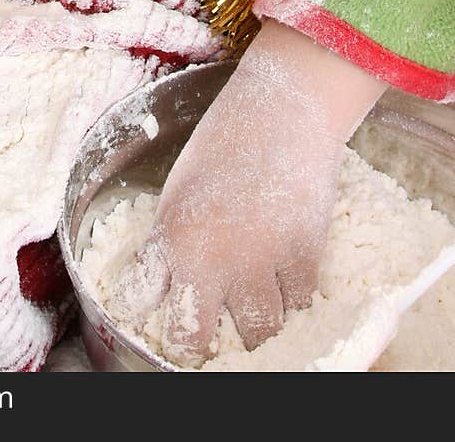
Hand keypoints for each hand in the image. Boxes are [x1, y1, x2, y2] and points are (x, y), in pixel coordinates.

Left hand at [108, 20, 385, 365]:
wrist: (282, 111)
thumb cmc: (224, 141)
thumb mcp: (179, 193)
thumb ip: (170, 244)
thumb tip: (163, 288)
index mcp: (173, 240)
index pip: (149, 311)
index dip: (159, 326)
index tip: (169, 327)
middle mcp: (213, 263)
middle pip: (199, 342)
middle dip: (202, 343)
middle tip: (212, 329)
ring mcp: (262, 264)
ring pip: (259, 331)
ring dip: (256, 320)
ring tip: (256, 299)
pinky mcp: (305, 258)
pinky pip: (300, 303)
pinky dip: (294, 295)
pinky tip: (287, 273)